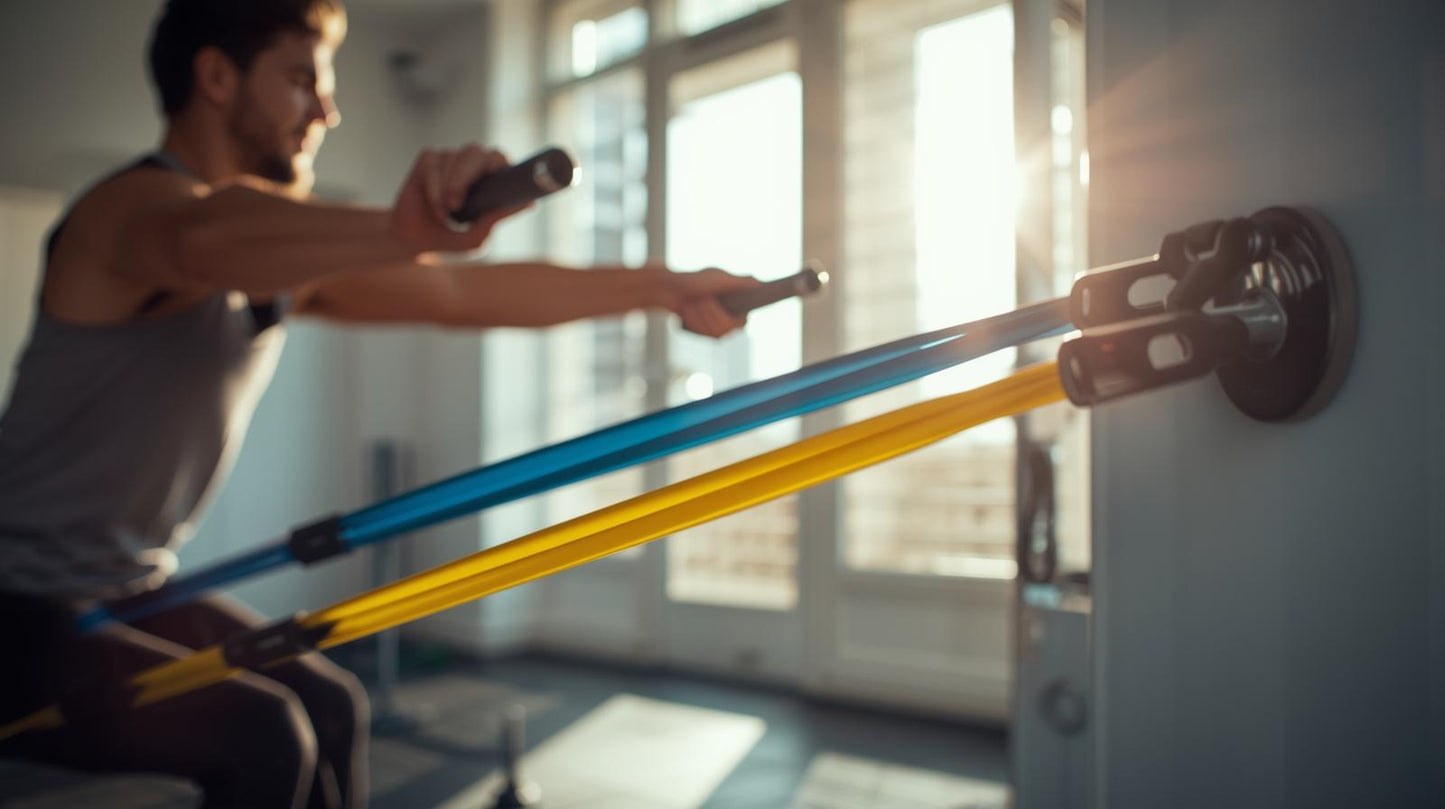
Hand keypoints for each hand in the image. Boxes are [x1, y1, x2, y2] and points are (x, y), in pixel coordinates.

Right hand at [390, 144, 531, 253]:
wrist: (415, 242)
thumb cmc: (451, 239)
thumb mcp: (477, 236)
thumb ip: (499, 218)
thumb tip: (531, 204)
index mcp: (489, 180)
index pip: (500, 159)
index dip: (499, 162)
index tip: (494, 173)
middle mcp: (472, 164)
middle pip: (476, 152)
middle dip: (465, 177)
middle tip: (456, 204)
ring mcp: (450, 159)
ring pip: (452, 158)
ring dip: (446, 189)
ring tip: (443, 214)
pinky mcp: (428, 159)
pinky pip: (432, 165)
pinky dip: (432, 188)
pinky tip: (431, 203)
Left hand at [659, 266, 760, 337]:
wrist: (668, 288)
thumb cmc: (693, 280)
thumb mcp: (719, 279)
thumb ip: (741, 282)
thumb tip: (759, 284)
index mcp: (737, 300)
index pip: (741, 323)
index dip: (728, 318)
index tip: (713, 304)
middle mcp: (729, 313)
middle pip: (725, 330)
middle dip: (709, 313)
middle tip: (701, 298)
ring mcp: (715, 323)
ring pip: (713, 334)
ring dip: (699, 317)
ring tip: (692, 303)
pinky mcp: (702, 330)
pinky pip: (702, 335)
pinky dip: (692, 321)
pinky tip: (686, 311)